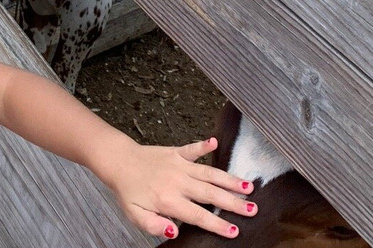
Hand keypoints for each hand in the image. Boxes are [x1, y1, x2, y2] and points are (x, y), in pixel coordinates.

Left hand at [102, 137, 256, 239]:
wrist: (119, 162)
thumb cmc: (129, 191)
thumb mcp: (135, 215)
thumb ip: (154, 225)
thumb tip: (174, 231)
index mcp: (168, 201)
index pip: (198, 216)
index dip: (217, 224)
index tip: (234, 230)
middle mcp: (177, 182)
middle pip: (210, 195)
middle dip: (233, 203)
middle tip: (253, 209)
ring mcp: (178, 165)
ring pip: (208, 173)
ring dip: (228, 179)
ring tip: (248, 186)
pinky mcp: (176, 152)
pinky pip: (192, 148)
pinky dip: (203, 145)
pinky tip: (215, 142)